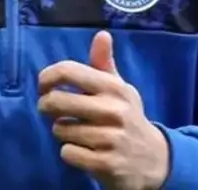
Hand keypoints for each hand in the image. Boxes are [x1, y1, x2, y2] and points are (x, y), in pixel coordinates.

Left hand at [37, 30, 168, 189]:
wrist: (154, 160)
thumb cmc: (127, 118)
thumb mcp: (120, 90)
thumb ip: (104, 64)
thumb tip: (101, 34)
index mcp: (114, 88)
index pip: (69, 71)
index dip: (47, 77)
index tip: (43, 86)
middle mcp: (114, 110)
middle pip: (56, 101)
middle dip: (45, 106)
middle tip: (48, 110)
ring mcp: (111, 138)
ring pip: (60, 129)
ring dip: (61, 132)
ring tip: (76, 132)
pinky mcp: (106, 163)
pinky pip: (67, 152)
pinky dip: (69, 152)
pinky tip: (83, 150)